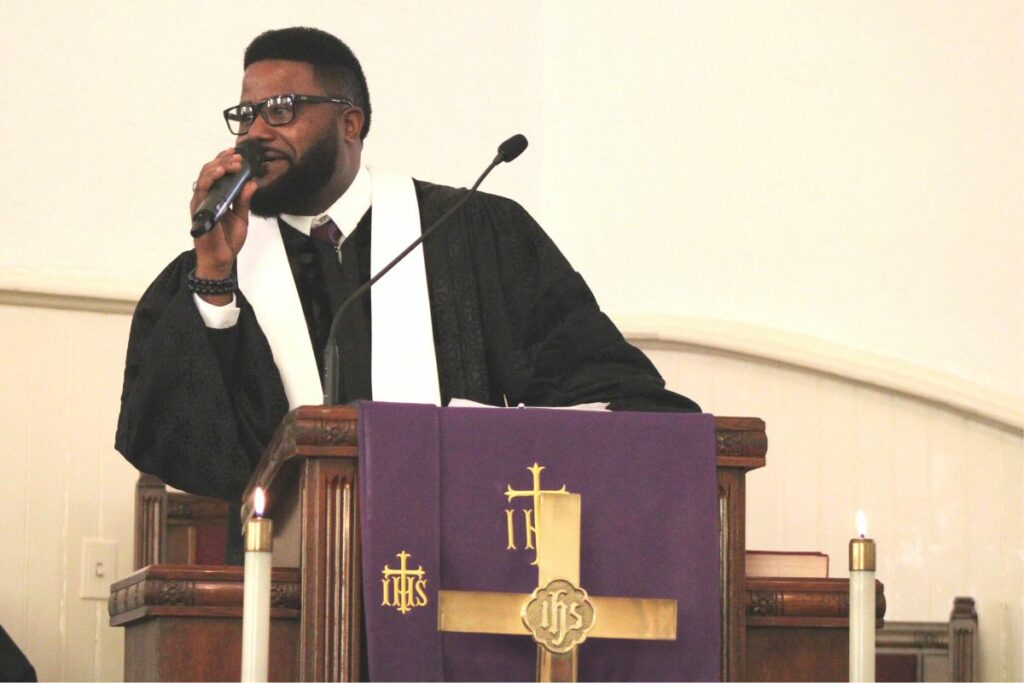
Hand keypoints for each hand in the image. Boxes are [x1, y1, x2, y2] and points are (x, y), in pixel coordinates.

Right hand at [189, 148, 257, 279]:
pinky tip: (219, 174)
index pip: (218, 173)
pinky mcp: (198, 209)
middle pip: (211, 171)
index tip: (237, 154)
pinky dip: (210, 179)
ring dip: (218, 166)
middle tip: (237, 157)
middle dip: (224, 161)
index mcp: (217, 196)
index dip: (225, 161)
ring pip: (204, 176)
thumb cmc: (228, 240)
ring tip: (231, 163)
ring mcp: (201, 202)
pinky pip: (201, 189)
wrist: (221, 258)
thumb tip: (251, 183)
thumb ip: (244, 200)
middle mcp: (207, 196)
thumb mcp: (241, 217)